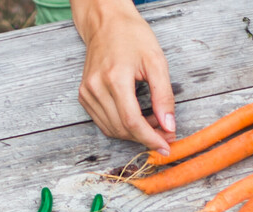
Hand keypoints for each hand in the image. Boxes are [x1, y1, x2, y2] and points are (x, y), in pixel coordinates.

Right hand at [73, 0, 174, 154]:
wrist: (106, 23)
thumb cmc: (132, 36)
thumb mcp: (156, 61)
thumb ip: (163, 96)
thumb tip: (169, 126)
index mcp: (114, 78)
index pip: (132, 121)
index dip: (150, 138)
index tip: (166, 146)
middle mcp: (96, 87)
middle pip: (122, 128)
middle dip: (145, 137)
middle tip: (165, 133)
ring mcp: (87, 93)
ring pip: (111, 129)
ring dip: (134, 133)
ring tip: (153, 124)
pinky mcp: (84, 95)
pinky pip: (103, 122)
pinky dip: (121, 126)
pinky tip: (136, 118)